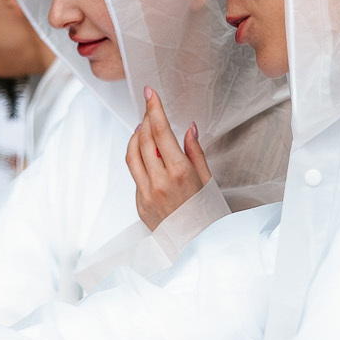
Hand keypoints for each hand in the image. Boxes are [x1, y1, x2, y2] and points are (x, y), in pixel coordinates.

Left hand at [126, 87, 211, 229]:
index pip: (161, 132)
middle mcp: (159, 182)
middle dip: (145, 120)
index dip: (154, 109)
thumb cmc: (207, 213)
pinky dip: (138, 160)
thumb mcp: (207, 179)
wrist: (196, 245)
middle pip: (144, 140)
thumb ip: (195, 152)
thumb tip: (189, 129)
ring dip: (136, 138)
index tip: (149, 94)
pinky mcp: (139, 204)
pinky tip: (147, 155)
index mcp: (179, 172)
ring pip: (132, 156)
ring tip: (143, 129)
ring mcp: (146, 194)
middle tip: (149, 110)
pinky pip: (135, 175)